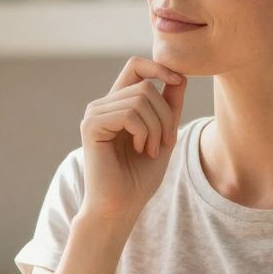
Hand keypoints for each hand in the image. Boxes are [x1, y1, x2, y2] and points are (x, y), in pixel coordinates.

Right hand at [79, 57, 186, 224]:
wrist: (120, 207)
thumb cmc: (139, 178)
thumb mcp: (163, 136)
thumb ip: (169, 107)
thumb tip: (180, 77)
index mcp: (117, 104)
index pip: (135, 66)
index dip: (159, 67)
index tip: (179, 82)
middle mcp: (103, 105)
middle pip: (145, 86)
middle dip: (166, 114)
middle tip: (166, 142)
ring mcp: (94, 114)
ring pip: (140, 99)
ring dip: (157, 127)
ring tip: (152, 150)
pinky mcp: (91, 126)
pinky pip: (129, 114)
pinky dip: (144, 132)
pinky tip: (141, 149)